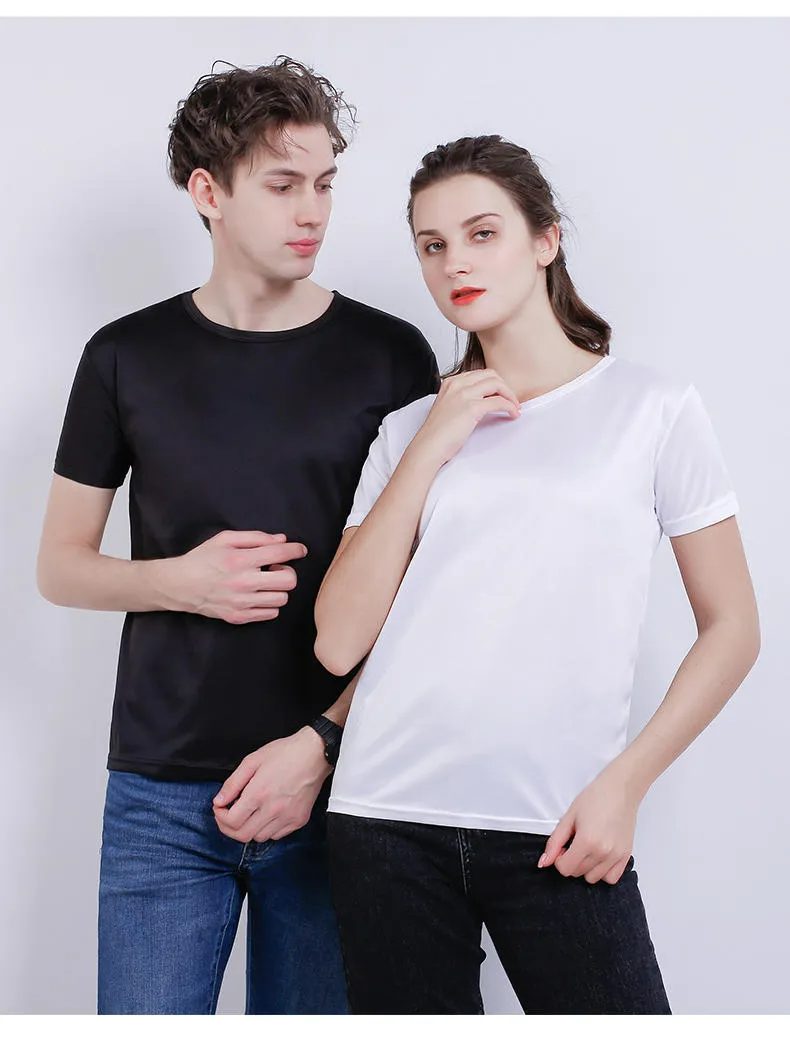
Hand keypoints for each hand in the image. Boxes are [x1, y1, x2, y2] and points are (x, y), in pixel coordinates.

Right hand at [154, 529, 306, 623]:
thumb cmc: (202, 559)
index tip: (299, 550)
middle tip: (275, 569)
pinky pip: (271, 613)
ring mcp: (242, 603)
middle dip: (287, 571)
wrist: (179, 585)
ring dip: (278, 589)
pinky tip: (257, 595)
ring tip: (264, 583)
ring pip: (282, 599)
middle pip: (289, 580)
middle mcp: (243, 582)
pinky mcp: (239, 617)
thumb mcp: (225, 539)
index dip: (295, 550)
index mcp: (240, 560)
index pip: (280, 553)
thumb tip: (281, 540)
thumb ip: (255, 537)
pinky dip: (269, 604)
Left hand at [212, 728, 330, 842]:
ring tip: (249, 813)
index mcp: (259, 793)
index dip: (220, 817)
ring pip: (259, 838)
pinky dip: (267, 829)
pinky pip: (276, 835)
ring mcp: (288, 817)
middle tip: (227, 816)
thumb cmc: (285, 753)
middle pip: (242, 835)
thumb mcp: (252, 760)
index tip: (220, 808)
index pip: (231, 821)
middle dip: (229, 828)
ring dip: (248, 828)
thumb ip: (233, 783)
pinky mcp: (298, 820)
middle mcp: (273, 809)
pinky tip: (266, 815)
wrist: (315, 754)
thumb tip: (219, 801)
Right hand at [408, 369, 520, 468]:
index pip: (479, 374)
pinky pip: (499, 402)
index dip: (494, 383)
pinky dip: (510, 406)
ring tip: (514, 407)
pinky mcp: (472, 408)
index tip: (501, 395)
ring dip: (510, 395)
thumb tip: (481, 402)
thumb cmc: (437, 434)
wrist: (428, 446)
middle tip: (510, 400)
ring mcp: (464, 394)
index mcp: (450, 383)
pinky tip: (512, 414)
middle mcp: (457, 384)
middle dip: (504, 386)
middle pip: (490, 374)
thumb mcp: (447, 408)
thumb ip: (460, 400)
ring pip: (497, 384)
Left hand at [538, 766, 641, 884]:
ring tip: (588, 848)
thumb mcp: (568, 817)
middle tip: (574, 842)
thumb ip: (554, 842)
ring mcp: (616, 856)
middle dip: (571, 861)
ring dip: (586, 867)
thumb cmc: (595, 798)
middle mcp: (603, 853)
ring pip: (593, 878)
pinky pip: (611, 878)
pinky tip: (599, 856)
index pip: (565, 868)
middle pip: (578, 873)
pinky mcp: (626, 856)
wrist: (620, 789)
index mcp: (586, 841)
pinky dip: (603, 871)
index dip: (559, 858)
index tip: (563, 846)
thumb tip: (543, 862)